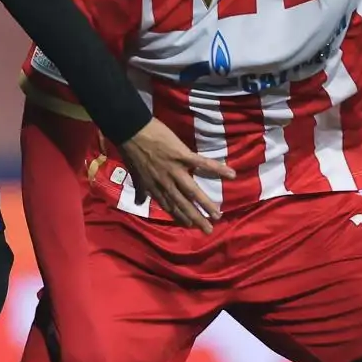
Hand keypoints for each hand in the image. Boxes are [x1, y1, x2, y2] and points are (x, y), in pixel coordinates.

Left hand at [118, 119, 234, 232]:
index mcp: (154, 187)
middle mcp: (166, 183)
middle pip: (182, 204)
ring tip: (217, 215)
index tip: (190, 226)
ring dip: (205, 204)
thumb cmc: (131, 151)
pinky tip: (231, 175)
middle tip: (208, 230)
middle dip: (196, 218)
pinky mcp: (182, 155)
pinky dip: (217, 169)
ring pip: (192, 191)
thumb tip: (138, 202)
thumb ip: (139, 189)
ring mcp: (175, 170)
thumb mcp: (134, 174)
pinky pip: (202, 164)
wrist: (130, 131)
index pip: (169, 206)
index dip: (180, 217)